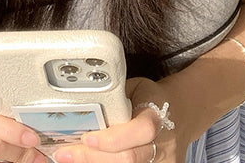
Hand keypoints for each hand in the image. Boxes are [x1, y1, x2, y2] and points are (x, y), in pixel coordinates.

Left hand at [51, 78, 184, 162]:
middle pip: (129, 158)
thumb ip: (114, 98)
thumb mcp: (134, 89)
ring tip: (69, 158)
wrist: (180, 114)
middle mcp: (162, 144)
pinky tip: (86, 161)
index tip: (86, 138)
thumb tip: (80, 101)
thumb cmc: (150, 98)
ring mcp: (163, 162)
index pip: (140, 131)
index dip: (113, 138)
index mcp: (156, 116)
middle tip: (64, 153)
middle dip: (92, 158)